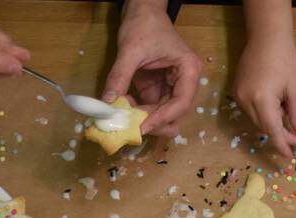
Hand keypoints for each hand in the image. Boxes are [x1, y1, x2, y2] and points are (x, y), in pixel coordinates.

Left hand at [105, 0, 201, 135]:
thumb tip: (107, 102)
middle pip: (176, 114)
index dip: (163, 118)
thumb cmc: (144, 25)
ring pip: (164, 116)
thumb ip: (120, 76)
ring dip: (145, 119)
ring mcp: (172, 88)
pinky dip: (138, 112)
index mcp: (188, 70)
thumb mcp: (130, 50)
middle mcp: (184, 82)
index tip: (142, 126)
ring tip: (125, 111)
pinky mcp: (158, 90)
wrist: (142, 12)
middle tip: (132, 125)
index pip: (181, 102)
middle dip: (155, 122)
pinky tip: (123, 105)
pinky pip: (151, 109)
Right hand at [232, 32, 295, 159]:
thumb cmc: (285, 59)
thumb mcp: (295, 89)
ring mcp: (238, 96)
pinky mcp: (236, 91)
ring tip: (287, 122)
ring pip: (256, 120)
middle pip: (264, 127)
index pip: (272, 130)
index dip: (281, 146)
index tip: (290, 158)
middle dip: (280, 136)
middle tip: (295, 140)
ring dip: (272, 125)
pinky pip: (250, 111)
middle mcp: (246, 100)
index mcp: (262, 99)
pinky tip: (275, 110)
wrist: (266, 36)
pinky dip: (263, 115)